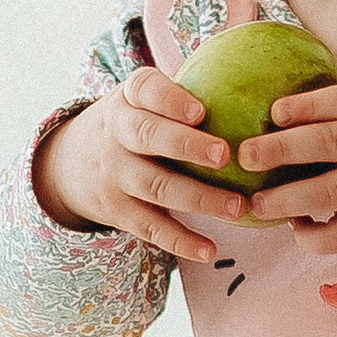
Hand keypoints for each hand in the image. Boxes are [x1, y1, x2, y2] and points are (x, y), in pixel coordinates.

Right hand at [33, 73, 247, 265]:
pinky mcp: (117, 210)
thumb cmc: (137, 121)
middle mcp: (118, 133)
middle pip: (148, 136)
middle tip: (225, 156)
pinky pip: (150, 228)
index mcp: (130, 97)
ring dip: (198, 199)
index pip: (146, 89)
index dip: (171, 100)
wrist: (72, 161)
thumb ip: (186, 93)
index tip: (200, 110)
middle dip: (186, 146)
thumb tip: (264, 87)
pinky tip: (210, 249)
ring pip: (156, 187)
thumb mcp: (146, 98)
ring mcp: (115, 174)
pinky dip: (180, 240)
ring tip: (237, 207)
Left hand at [219, 81, 336, 260]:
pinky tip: (295, 227)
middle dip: (284, 149)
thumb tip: (269, 93)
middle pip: (331, 143)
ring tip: (256, 204)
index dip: (310, 105)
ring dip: (289, 199)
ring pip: (331, 193)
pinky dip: (314, 237)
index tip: (275, 110)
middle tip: (246, 155)